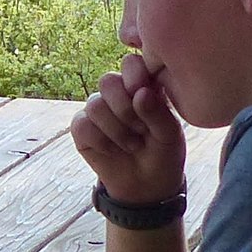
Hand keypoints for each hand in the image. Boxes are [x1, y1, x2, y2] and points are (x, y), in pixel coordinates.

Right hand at [71, 53, 184, 205]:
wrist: (147, 188)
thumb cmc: (163, 155)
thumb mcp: (170, 135)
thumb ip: (158, 113)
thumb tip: (139, 93)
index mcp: (142, 87)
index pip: (131, 63)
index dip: (134, 75)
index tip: (143, 94)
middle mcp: (118, 94)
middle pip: (107, 81)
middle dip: (124, 109)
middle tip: (141, 130)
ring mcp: (98, 110)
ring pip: (94, 104)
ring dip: (116, 130)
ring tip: (132, 145)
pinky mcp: (82, 129)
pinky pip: (82, 125)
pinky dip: (100, 141)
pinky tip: (113, 150)